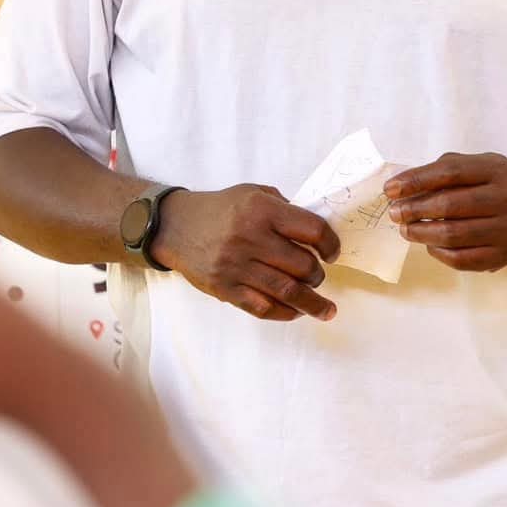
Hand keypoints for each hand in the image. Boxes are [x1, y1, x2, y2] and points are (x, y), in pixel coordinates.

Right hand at [149, 185, 340, 321]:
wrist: (175, 226)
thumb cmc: (220, 208)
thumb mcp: (253, 193)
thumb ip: (284, 208)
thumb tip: (314, 232)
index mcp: (262, 210)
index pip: (311, 230)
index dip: (330, 244)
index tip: (332, 253)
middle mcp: (250, 238)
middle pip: (302, 265)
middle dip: (318, 274)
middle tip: (318, 276)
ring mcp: (237, 266)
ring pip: (287, 291)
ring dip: (311, 303)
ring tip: (326, 310)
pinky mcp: (225, 289)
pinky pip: (262, 307)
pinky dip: (285, 313)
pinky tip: (296, 312)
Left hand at [385, 153, 506, 271]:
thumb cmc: (482, 188)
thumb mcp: (468, 169)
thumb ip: (436, 173)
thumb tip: (397, 189)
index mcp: (497, 168)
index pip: (450, 171)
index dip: (416, 180)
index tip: (390, 190)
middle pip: (450, 204)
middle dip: (415, 209)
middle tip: (394, 213)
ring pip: (453, 234)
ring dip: (421, 233)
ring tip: (405, 229)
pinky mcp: (504, 254)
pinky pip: (461, 258)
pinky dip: (438, 252)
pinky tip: (429, 244)